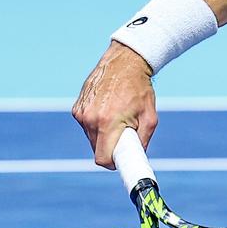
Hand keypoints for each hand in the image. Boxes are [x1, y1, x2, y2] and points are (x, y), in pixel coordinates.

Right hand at [73, 42, 156, 168]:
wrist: (124, 63)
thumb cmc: (140, 89)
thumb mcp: (150, 117)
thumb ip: (143, 140)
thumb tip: (137, 157)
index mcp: (108, 123)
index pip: (102, 158)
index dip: (112, 164)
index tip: (120, 163)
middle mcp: (90, 119)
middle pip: (97, 149)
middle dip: (110, 148)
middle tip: (124, 137)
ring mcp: (81, 113)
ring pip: (90, 137)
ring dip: (103, 135)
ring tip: (117, 118)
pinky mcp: (76, 108)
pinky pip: (86, 125)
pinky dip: (96, 124)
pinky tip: (107, 110)